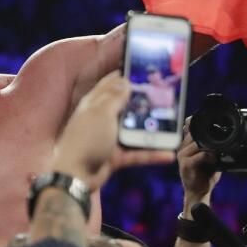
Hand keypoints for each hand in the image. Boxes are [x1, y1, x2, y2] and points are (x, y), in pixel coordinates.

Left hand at [52, 71, 173, 191]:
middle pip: (126, 107)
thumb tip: (125, 80)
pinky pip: (137, 153)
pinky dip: (152, 154)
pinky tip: (168, 153)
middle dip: (143, 102)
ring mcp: (109, 138)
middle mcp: (102, 119)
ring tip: (171, 123)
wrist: (75, 176)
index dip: (125, 76)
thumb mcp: (101, 113)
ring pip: (134, 131)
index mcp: (94, 104)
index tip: (143, 71)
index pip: (110, 84)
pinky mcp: (115, 157)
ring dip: (151, 129)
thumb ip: (114, 97)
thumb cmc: (86, 140)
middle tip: (164, 96)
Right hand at [177, 118, 220, 211]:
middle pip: (195, 132)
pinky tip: (214, 161)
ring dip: (211, 147)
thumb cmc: (204, 175)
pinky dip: (210, 157)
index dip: (199, 121)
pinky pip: (201, 155)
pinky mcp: (186, 164)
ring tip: (217, 155)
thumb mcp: (208, 157)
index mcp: (186, 144)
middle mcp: (182, 147)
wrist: (197, 193)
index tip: (212, 121)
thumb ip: (210, 145)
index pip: (190, 124)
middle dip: (209, 136)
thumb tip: (223, 134)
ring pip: (199, 143)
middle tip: (219, 143)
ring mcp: (182, 155)